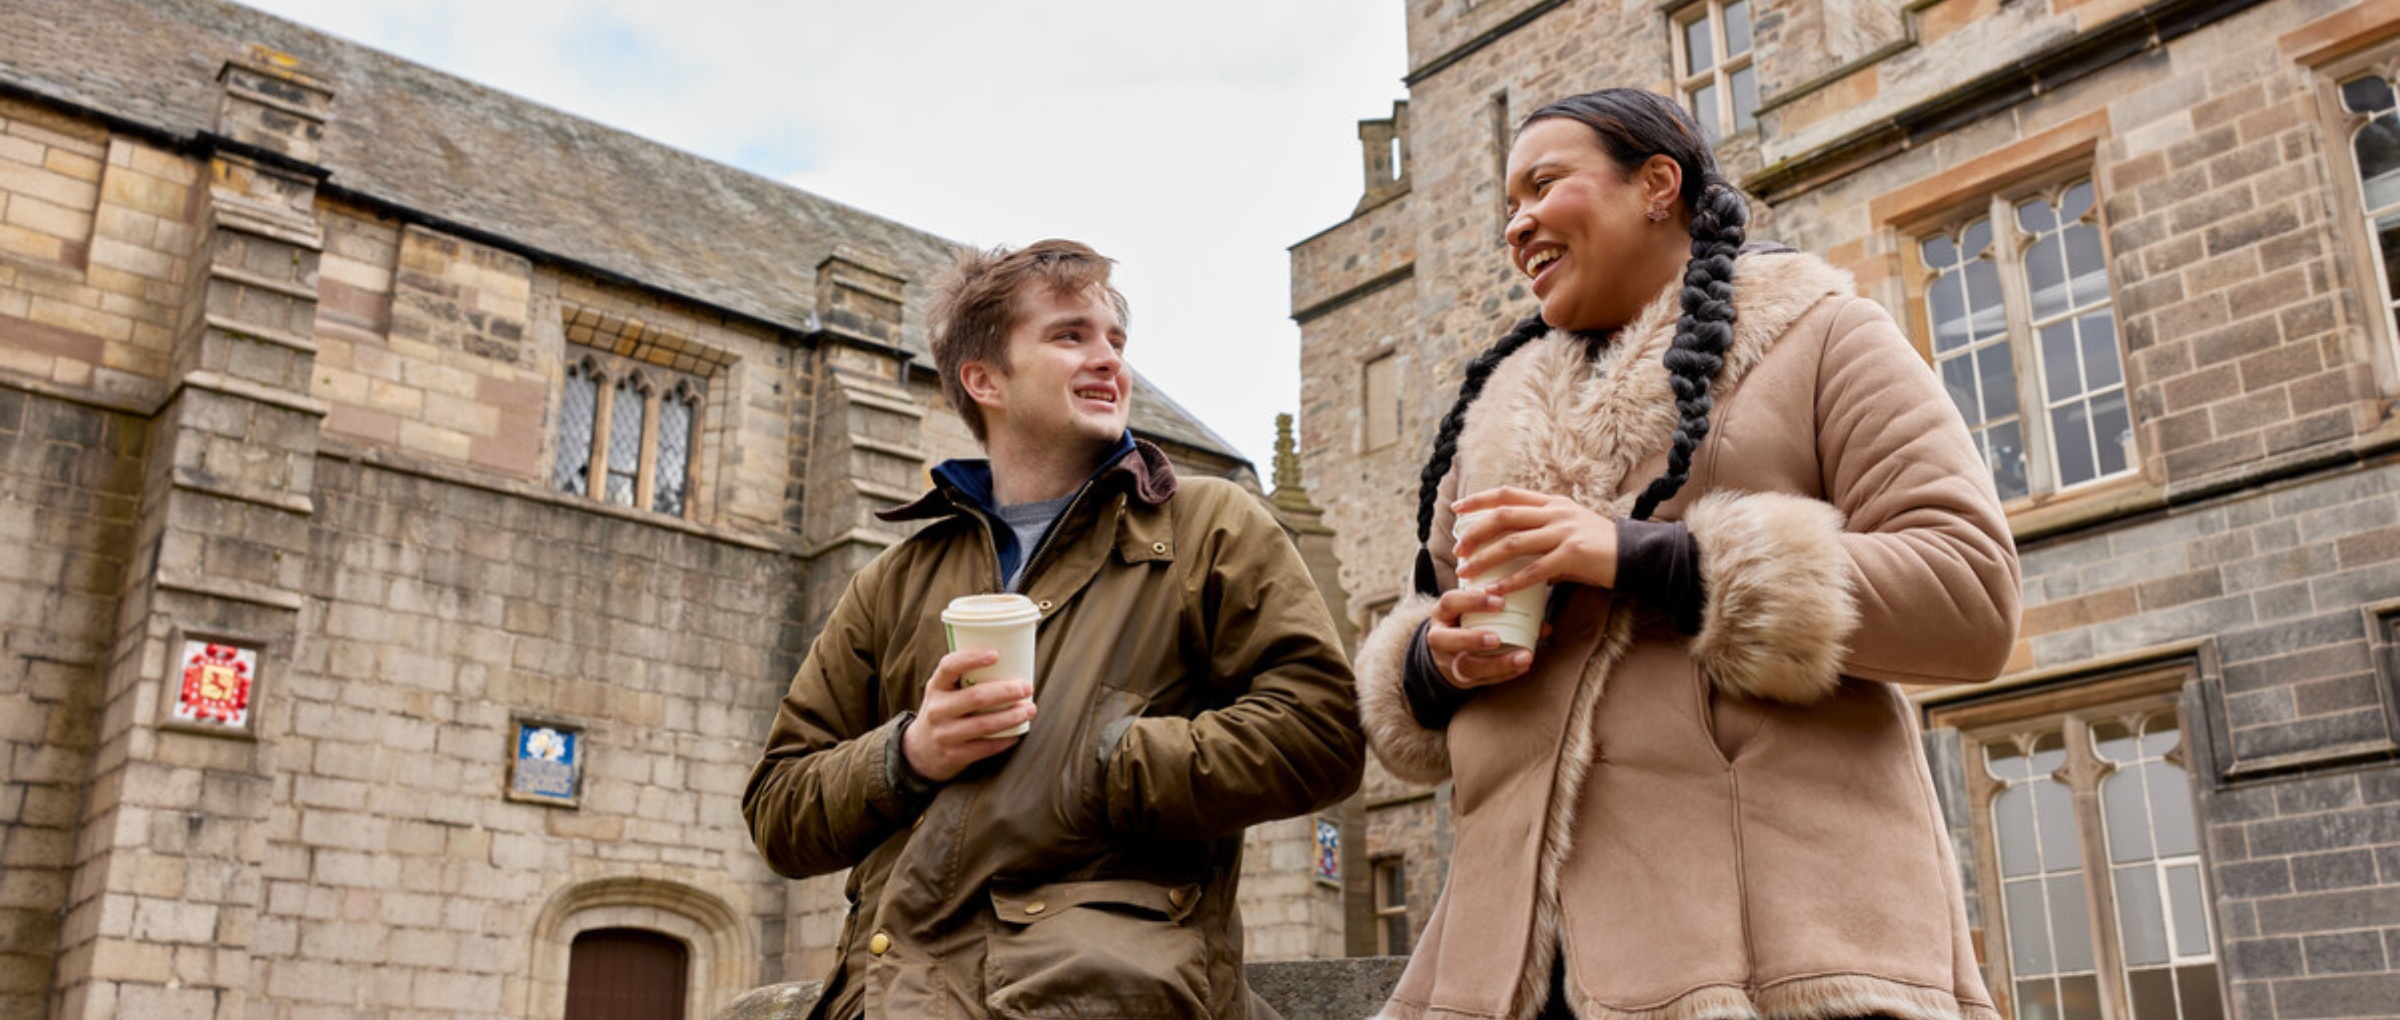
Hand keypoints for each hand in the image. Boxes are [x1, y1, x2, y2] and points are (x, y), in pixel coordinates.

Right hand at [901, 648, 1037, 782]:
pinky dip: (1004, 740)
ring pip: (984, 724)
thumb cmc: (944, 712)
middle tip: (1027, 687)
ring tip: (1030, 709)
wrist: (921, 752)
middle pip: (975, 697)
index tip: (996, 654)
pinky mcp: (954, 755)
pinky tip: (1017, 733)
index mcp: (936, 687)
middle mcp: (937, 709)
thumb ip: (966, 678)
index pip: (949, 666)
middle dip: (1006, 691)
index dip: (971, 658)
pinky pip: (985, 747)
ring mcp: (944, 734)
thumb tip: (1012, 660)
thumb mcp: (944, 692)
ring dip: (1011, 716)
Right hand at [1425, 587, 1533, 688]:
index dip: (1473, 601)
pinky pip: (1480, 680)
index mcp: (1443, 613)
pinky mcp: (1460, 678)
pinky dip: (1503, 674)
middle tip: (1497, 639)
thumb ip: (1504, 611)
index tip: (1500, 602)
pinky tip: (1521, 668)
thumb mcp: (1473, 610)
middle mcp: (1440, 637)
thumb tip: (1544, 626)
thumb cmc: (1467, 622)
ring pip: (1466, 666)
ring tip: (1523, 658)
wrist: (1447, 650)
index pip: (1451, 602)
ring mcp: (1448, 661)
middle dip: (1472, 639)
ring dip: (1496, 663)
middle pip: (1447, 640)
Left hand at [1452, 487, 1618, 594]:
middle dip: (1474, 532)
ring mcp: (1564, 532)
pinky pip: (1535, 570)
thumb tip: (1514, 553)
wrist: (1636, 554)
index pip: (1507, 494)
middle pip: (1503, 516)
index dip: (1479, 500)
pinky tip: (1495, 592)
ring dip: (1485, 558)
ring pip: (1513, 542)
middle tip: (1457, 550)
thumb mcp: (1568, 529)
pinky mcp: (1573, 555)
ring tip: (1466, 573)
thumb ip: (1541, 534)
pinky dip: (1511, 582)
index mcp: (1552, 503)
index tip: (1456, 508)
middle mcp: (1555, 513)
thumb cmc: (1599, 546)